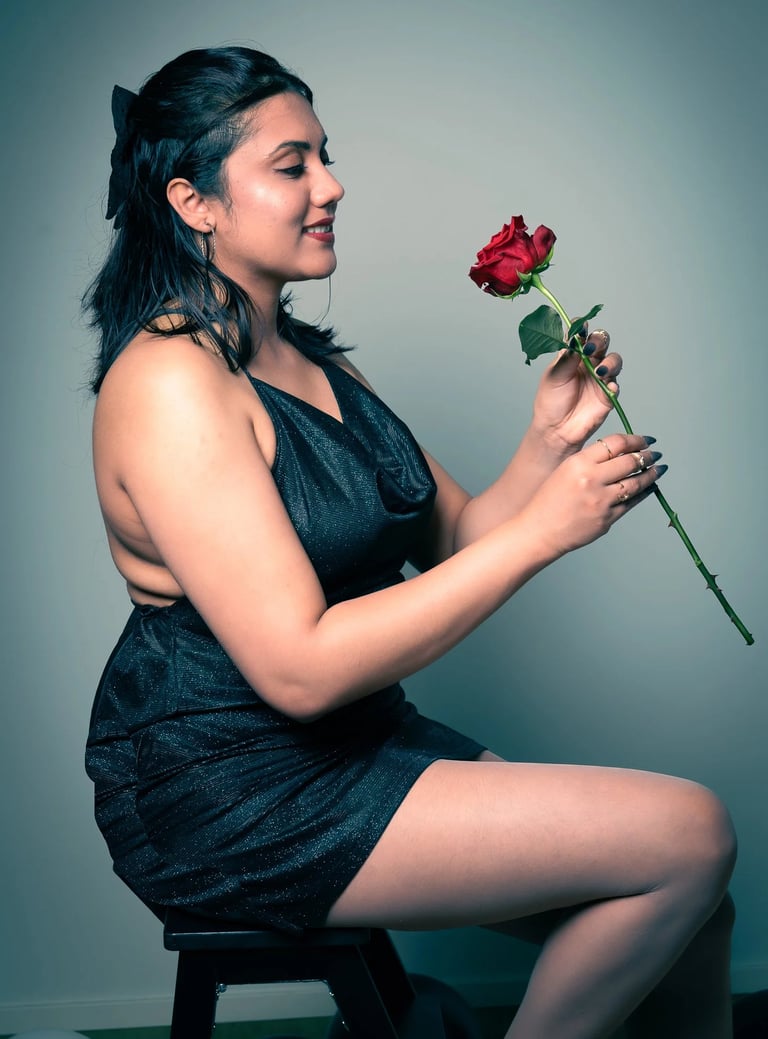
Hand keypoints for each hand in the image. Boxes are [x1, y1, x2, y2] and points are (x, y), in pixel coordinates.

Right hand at [521, 433, 665, 556]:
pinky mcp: (607, 519)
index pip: (616, 443)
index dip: (635, 439)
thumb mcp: (565, 471)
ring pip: (636, 483)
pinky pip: (632, 503)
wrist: (539, 530)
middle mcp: (591, 480)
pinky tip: (649, 488)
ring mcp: (601, 501)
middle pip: (630, 461)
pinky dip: (644, 493)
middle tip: (655, 454)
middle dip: (647, 456)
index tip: (645, 440)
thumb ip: (590, 460)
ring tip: (659, 469)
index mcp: (578, 463)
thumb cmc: (548, 500)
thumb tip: (620, 452)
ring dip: (651, 474)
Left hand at [531, 329, 621, 452]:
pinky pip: (616, 384)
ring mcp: (600, 377)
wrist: (556, 430)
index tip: (579, 328)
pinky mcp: (608, 394)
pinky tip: (607, 387)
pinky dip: (614, 384)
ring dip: (609, 362)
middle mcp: (589, 362)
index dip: (582, 328)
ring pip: (614, 360)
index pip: (581, 334)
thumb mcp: (553, 377)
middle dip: (598, 341)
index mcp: (573, 355)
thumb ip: (565, 358)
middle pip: (602, 341)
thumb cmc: (551, 403)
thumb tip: (574, 339)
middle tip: (589, 350)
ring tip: (599, 372)